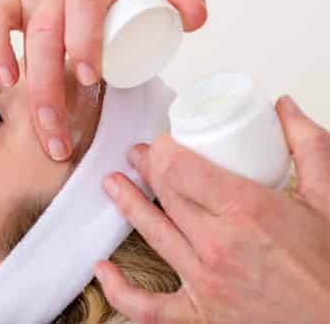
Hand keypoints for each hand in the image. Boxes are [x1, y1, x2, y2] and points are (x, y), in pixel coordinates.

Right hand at [0, 0, 207, 160]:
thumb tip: (194, 22)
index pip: (86, 3)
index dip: (84, 40)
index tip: (89, 78)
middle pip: (47, 31)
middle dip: (49, 88)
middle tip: (61, 134)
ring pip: (21, 33)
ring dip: (25, 83)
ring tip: (40, 127)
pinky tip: (3, 80)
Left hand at [98, 95, 329, 323]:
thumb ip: (308, 147)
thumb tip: (284, 108)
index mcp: (247, 212)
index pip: (179, 167)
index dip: (163, 149)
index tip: (164, 141)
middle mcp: (218, 246)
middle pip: (165, 193)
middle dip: (148, 166)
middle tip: (140, 154)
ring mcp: (206, 283)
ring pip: (152, 234)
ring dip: (127, 203)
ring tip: (113, 182)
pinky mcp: (203, 316)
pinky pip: (147, 307)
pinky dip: (119, 289)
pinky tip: (102, 269)